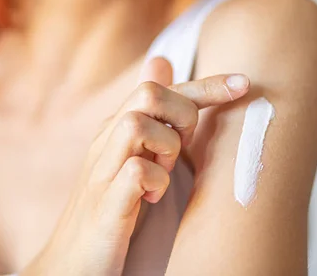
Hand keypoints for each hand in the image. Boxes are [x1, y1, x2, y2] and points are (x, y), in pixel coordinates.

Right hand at [21, 58, 249, 275]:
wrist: (71, 263)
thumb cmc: (113, 207)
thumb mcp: (135, 154)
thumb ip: (152, 114)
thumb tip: (162, 60)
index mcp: (117, 128)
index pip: (161, 88)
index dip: (207, 84)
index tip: (245, 84)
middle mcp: (106, 141)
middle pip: (148, 93)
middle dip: (183, 114)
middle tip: (184, 147)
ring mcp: (102, 171)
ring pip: (136, 123)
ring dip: (166, 147)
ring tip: (164, 172)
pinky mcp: (104, 206)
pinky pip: (136, 172)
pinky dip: (156, 182)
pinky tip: (152, 198)